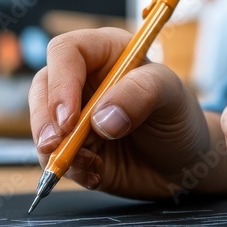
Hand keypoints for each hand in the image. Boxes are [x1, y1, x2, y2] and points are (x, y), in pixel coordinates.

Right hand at [30, 28, 226, 198]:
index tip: (69, 118)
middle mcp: (82, 80)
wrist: (184, 163)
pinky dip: (70, 170)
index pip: (66, 52)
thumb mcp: (172, 95)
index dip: (61, 83)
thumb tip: (100, 119)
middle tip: (56, 144)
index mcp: (104, 53)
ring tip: (89, 164)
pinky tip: (95, 174)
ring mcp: (74, 116)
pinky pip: (54, 158)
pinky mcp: (72, 148)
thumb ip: (141, 95)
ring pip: (42, 125)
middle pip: (42, 88)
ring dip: (55, 149)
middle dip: (44, 119)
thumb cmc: (179, 117)